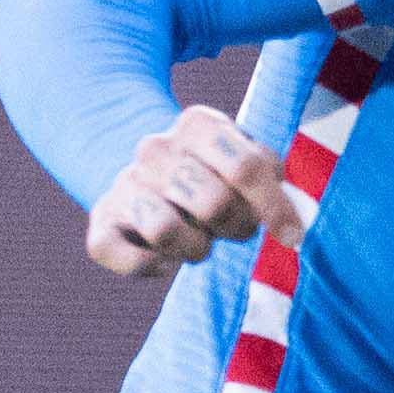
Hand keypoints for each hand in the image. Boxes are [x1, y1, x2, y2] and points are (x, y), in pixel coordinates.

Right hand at [87, 102, 289, 277]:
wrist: (151, 182)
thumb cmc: (217, 178)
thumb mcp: (247, 164)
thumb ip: (269, 181)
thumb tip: (290, 226)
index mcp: (199, 125)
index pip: (246, 168)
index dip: (274, 208)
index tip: (292, 236)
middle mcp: (155, 149)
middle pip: (213, 203)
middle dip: (236, 227)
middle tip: (234, 228)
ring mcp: (125, 183)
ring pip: (166, 230)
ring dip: (195, 249)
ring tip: (198, 241)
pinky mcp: (101, 222)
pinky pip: (132, 259)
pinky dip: (155, 267)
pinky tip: (163, 256)